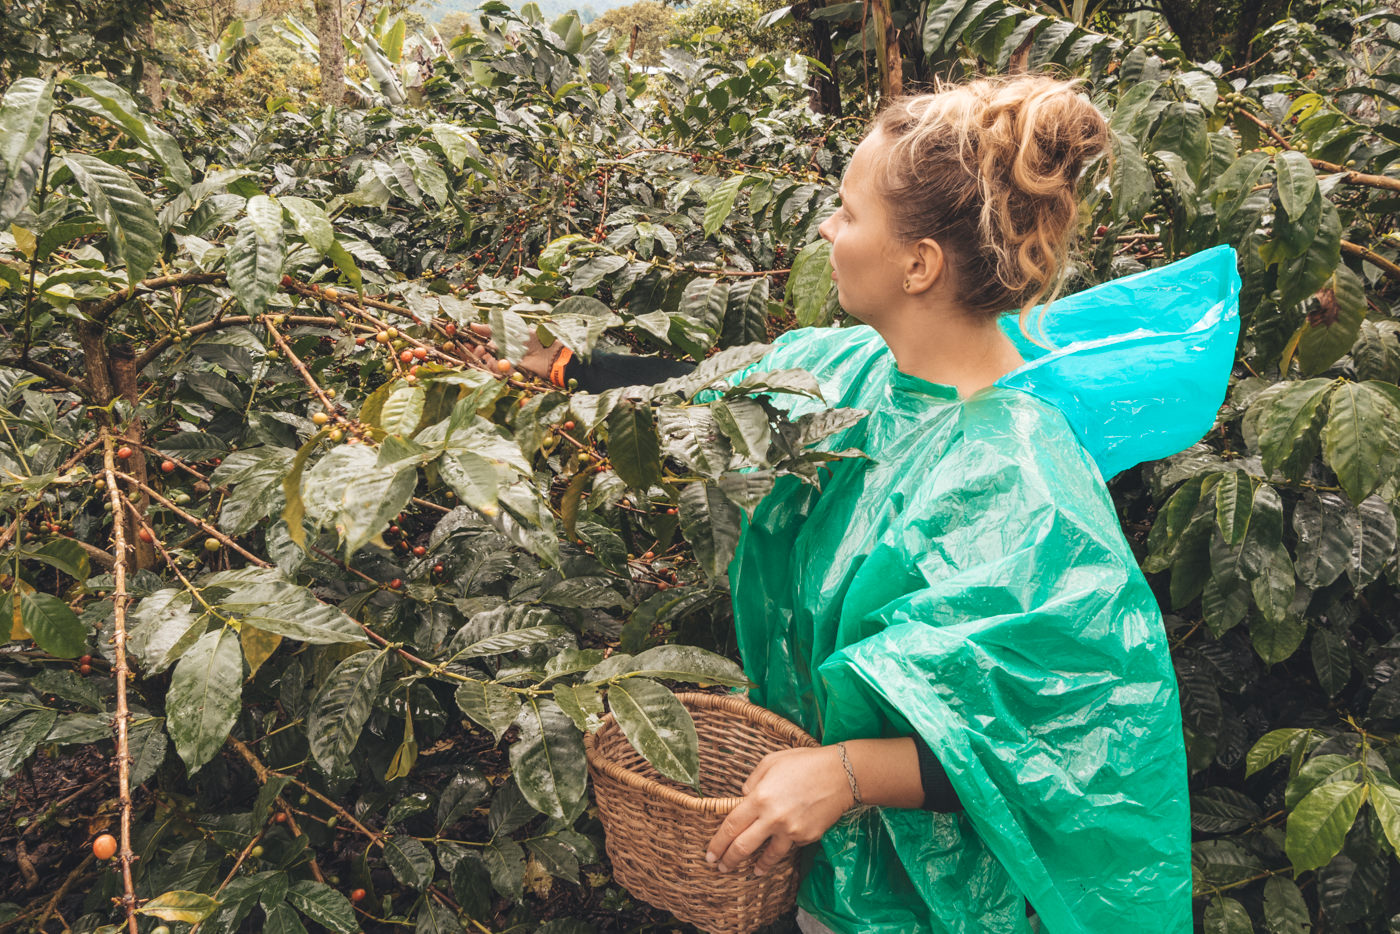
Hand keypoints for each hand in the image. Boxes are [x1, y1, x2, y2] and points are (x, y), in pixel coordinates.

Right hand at [467, 323, 565, 381]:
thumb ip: (491, 328)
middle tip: (465, 344)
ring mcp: (502, 364)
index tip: (458, 335)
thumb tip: (472, 325)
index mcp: (499, 341)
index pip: (478, 340)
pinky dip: (488, 365)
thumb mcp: (511, 330)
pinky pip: (493, 371)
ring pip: (483, 363)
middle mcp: (499, 353)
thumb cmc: (535, 339)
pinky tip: (487, 358)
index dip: (468, 339)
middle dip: (469, 349)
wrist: (551, 355)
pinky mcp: (507, 374)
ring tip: (478, 349)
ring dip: (478, 357)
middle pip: (478, 353)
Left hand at [705, 745, 853, 875]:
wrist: (841, 774)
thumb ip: (752, 781)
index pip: (731, 826)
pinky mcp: (807, 837)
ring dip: (756, 866)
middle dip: (729, 860)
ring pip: (768, 856)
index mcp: (760, 798)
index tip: (710, 854)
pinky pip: (790, 846)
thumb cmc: (804, 763)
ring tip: (751, 871)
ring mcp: (791, 831)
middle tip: (721, 867)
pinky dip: (783, 848)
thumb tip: (743, 797)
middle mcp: (773, 818)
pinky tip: (780, 848)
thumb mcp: (771, 762)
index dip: (718, 843)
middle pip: (743, 847)